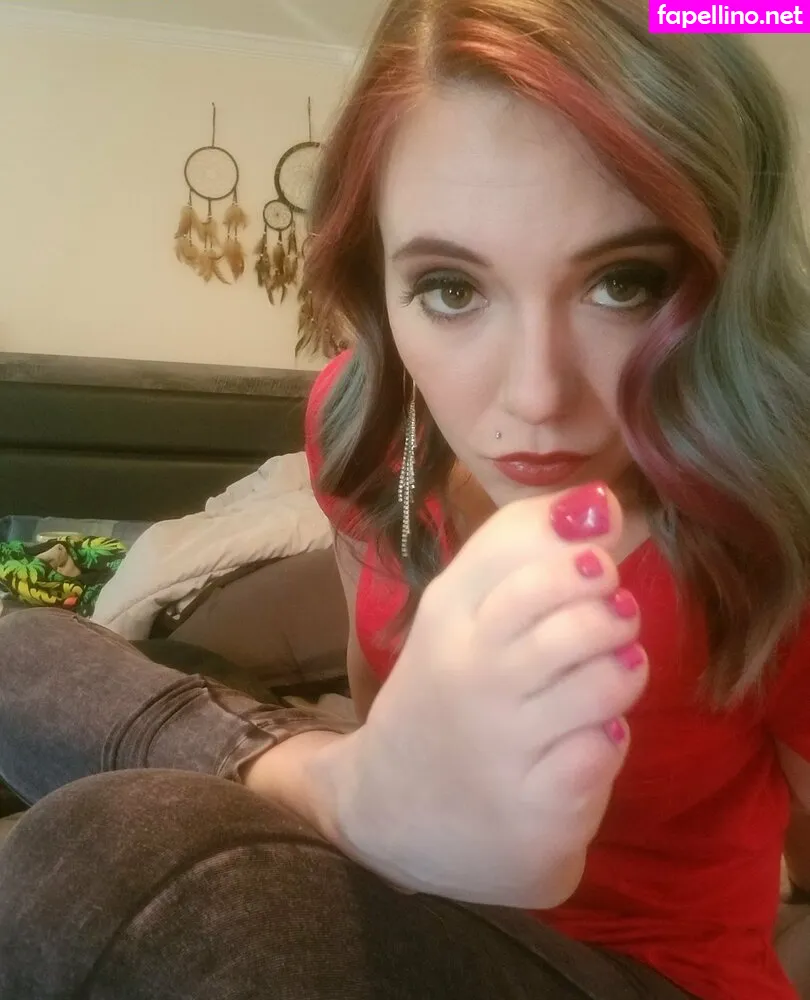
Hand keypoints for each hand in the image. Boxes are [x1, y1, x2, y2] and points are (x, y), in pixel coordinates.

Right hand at [313, 483, 647, 906]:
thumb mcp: (459, 616)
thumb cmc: (444, 695)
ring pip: (603, 681)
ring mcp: (500, 744)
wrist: (392, 811)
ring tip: (608, 673)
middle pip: (575, 613)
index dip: (577, 550)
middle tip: (611, 619)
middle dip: (611, 611)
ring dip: (622, 671)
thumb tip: (603, 501)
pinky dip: (608, 738)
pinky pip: (605, 752)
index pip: (520, 551)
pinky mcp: (534, 808)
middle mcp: (469, 674)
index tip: (597, 560)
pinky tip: (586, 737)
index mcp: (447, 616)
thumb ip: (523, 553)